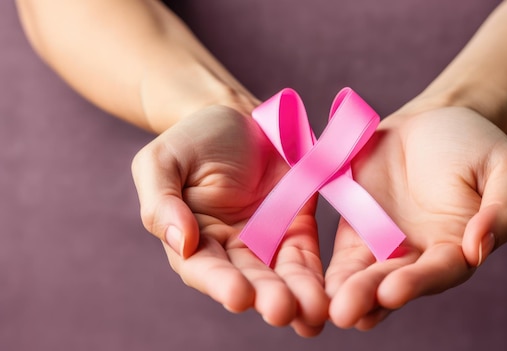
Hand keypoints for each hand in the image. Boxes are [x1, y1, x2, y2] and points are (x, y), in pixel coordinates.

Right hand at [131, 106, 328, 336]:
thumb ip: (161, 201)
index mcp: (191, 239)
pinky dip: (316, 276)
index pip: (202, 268)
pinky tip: (328, 296)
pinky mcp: (296, 228)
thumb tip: (179, 241)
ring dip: (297, 295)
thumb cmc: (193, 138)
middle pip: (248, 280)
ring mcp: (265, 242)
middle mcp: (228, 250)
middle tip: (283, 310)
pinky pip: (306, 256)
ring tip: (314, 312)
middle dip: (266, 297)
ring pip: (281, 276)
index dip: (220, 283)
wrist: (237, 116)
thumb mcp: (162, 160)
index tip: (239, 295)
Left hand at [325, 106, 506, 329]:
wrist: (436, 119)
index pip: (440, 271)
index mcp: (460, 246)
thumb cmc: (477, 144)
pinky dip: (334, 273)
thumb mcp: (506, 167)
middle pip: (398, 281)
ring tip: (331, 308)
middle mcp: (422, 255)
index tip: (394, 291)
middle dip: (372, 296)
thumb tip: (479, 249)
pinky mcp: (360, 229)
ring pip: (368, 275)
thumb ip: (503, 208)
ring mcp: (388, 245)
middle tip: (347, 312)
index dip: (418, 282)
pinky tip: (318, 288)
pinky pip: (346, 255)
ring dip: (349, 292)